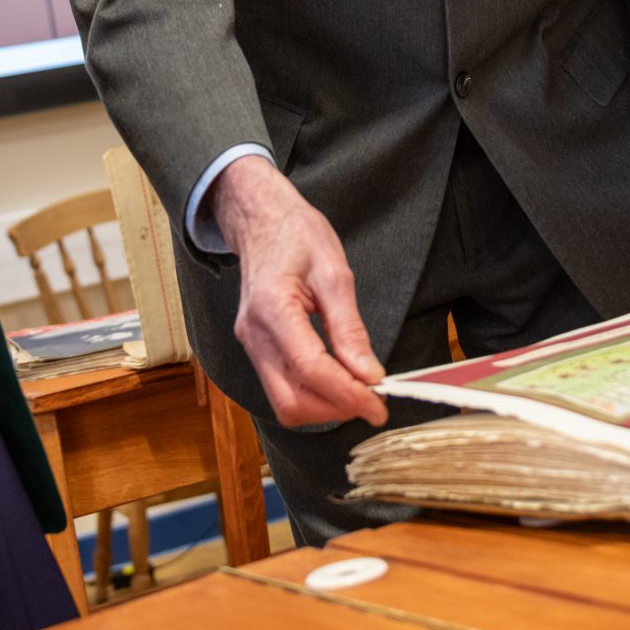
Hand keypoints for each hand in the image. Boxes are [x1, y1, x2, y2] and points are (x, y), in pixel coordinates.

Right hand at [211, 155, 387, 427]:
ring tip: (358, 391)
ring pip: (284, 402)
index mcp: (272, 308)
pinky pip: (281, 387)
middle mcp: (254, 334)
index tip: (379, 405)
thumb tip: (369, 375)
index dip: (348, 395)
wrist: (261, 220)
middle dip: (335, 409)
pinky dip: (312, 394)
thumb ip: (350, 328)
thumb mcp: (334, 273)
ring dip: (324, 407)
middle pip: (291, 400)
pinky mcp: (256, 349)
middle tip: (373, 401)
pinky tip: (338, 380)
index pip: (310, 370)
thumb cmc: (296, 235)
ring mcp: (250, 344)